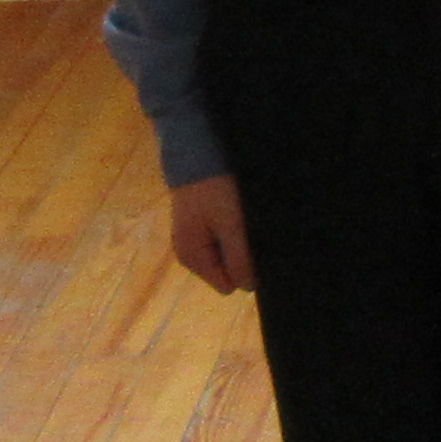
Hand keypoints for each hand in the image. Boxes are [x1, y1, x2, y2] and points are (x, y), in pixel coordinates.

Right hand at [166, 174, 252, 294]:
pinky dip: (234, 231)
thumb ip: (239, 259)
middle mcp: (190, 256)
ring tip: (241, 219)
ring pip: (228, 256)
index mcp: (192, 259)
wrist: (199, 154)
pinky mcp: (201, 229)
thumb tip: (248, 287)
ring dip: (240, 242)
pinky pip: (224, 241)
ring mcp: (195, 242)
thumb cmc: (215, 190)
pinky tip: (235, 214)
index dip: (244, 270)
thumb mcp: (232, 225)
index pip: (228, 285)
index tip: (251, 247)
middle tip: (247, 229)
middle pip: (227, 272)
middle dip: (242, 255)